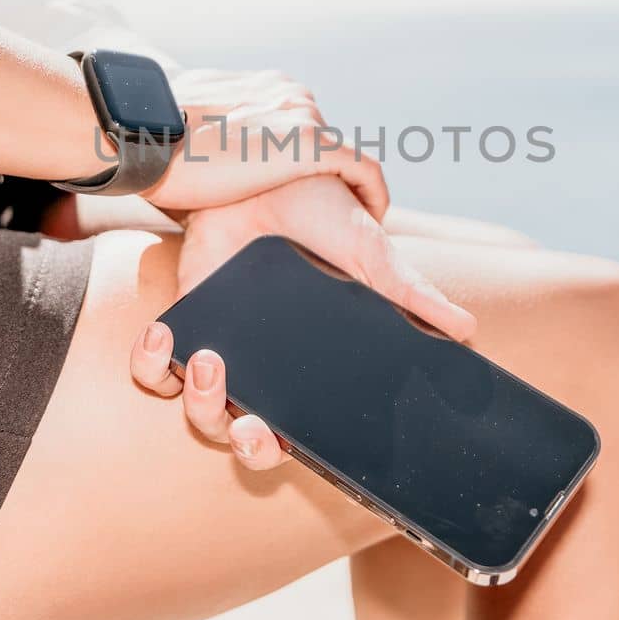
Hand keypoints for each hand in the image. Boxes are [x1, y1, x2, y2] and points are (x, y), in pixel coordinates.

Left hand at [127, 176, 474, 471]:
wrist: (263, 167)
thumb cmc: (321, 215)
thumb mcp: (369, 253)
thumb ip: (410, 293)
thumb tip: (467, 329)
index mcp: (312, 372)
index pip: (305, 436)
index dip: (294, 451)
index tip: (287, 443)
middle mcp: (266, 373)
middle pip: (249, 441)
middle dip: (249, 445)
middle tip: (252, 424)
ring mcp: (222, 352)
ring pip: (200, 415)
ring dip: (200, 402)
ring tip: (209, 358)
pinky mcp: (183, 327)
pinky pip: (154, 371)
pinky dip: (152, 363)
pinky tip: (165, 334)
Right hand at [142, 68, 387, 217]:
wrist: (142, 131)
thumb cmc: (150, 141)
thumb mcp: (186, 130)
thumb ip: (210, 138)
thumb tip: (195, 162)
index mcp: (263, 90)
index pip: (297, 127)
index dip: (302, 165)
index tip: (299, 195)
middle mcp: (290, 96)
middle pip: (323, 143)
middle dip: (327, 180)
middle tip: (327, 220)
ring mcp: (304, 117)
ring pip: (344, 159)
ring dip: (349, 191)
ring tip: (350, 226)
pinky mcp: (314, 144)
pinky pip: (365, 173)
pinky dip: (373, 197)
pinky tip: (371, 223)